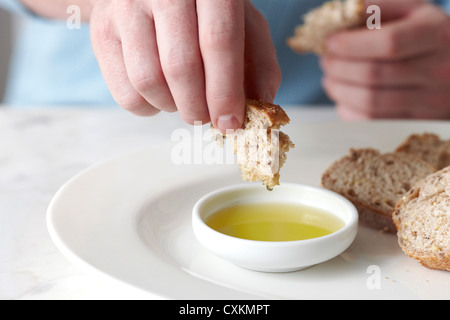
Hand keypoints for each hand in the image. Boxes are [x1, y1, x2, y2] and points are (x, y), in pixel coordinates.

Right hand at [89, 0, 280, 130]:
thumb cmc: (206, 12)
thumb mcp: (243, 24)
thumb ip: (259, 63)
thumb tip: (260, 107)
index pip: (218, 41)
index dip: (226, 91)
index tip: (231, 123)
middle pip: (180, 66)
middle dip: (198, 108)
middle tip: (206, 118)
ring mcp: (125, 8)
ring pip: (148, 81)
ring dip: (172, 107)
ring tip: (184, 101)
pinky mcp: (101, 32)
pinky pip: (124, 92)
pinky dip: (148, 108)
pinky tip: (161, 94)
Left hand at [321, 0, 449, 119]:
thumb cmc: (424, 35)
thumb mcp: (410, 12)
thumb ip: (376, 9)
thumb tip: (337, 15)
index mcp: (436, 34)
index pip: (389, 43)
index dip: (352, 44)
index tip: (330, 42)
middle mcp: (438, 70)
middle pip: (374, 75)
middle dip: (338, 67)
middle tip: (325, 61)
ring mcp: (430, 102)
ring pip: (370, 102)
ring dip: (339, 90)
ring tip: (329, 78)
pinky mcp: (416, 124)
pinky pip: (372, 122)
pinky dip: (348, 109)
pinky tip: (343, 96)